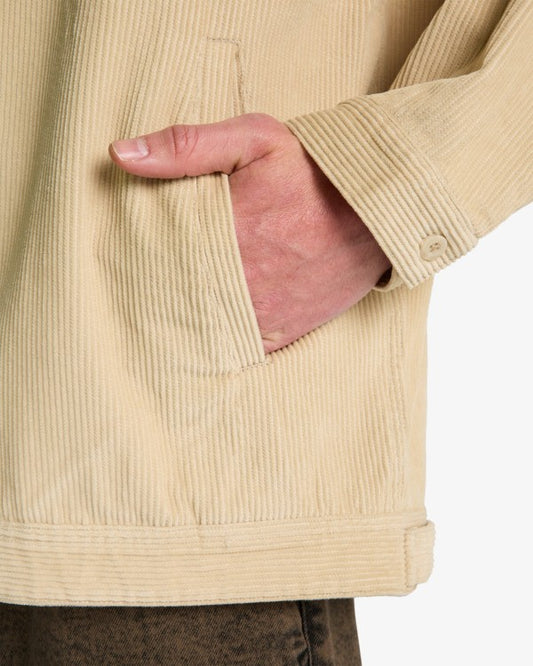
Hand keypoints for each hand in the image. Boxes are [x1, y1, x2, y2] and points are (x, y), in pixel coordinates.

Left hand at [108, 113, 391, 352]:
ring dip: (187, 322)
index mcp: (224, 236)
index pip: (157, 259)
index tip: (125, 260)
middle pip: (176, 299)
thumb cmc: (313, 173)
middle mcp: (240, 283)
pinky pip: (240, 348)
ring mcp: (263, 315)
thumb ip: (186, 146)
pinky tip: (207, 332)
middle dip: (158, 294)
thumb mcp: (254, 140)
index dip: (137, 261)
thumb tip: (120, 154)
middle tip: (140, 292)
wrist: (376, 212)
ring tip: (169, 314)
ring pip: (204, 330)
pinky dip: (221, 343)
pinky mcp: (284, 332)